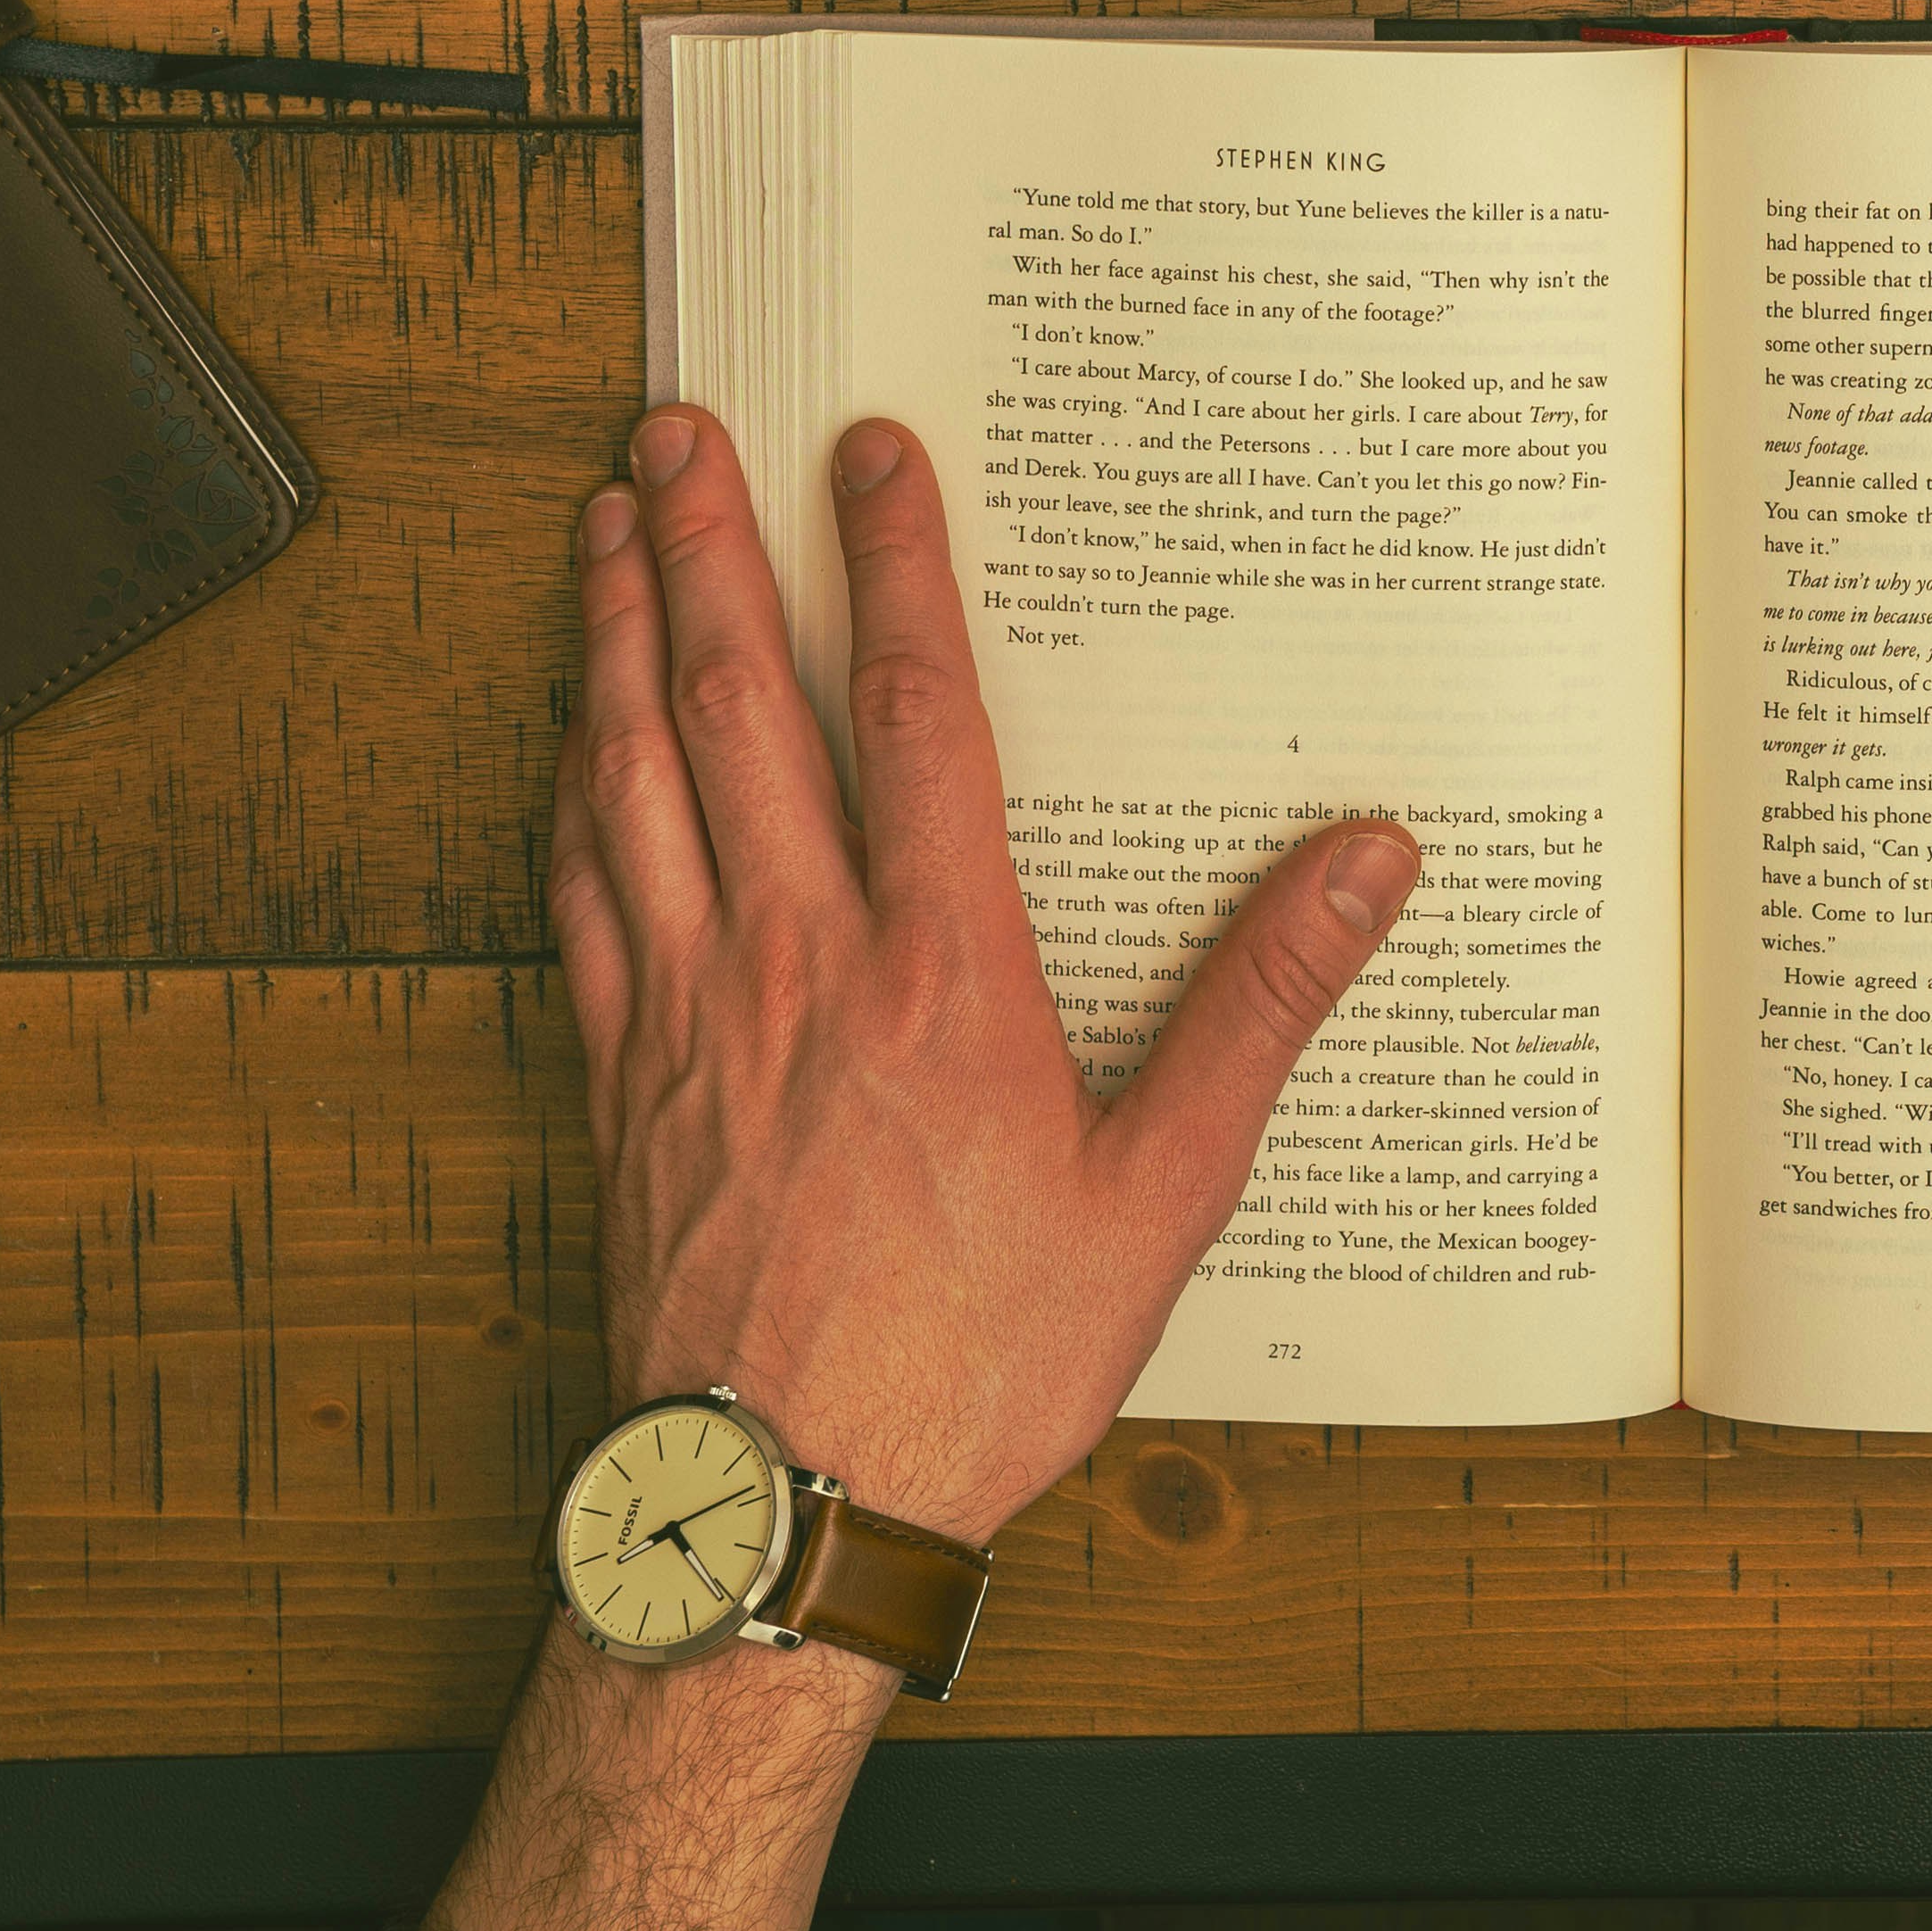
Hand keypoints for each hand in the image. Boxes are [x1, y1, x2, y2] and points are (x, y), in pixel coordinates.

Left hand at [547, 405, 1418, 1552]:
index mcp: (941, 972)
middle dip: (708, 547)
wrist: (791, 1502)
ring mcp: (691, 1013)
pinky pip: (577, 895)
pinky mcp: (624, 1080)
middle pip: (736, 703)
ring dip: (612, 634)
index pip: (915, 712)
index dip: (894, 566)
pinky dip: (566, 791)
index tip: (873, 456)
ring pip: (630, 773)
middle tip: (684, 428)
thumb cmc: (979, 1362)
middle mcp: (799, 961)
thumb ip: (1260, 1006)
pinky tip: (565, 740)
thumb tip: (1366, 864)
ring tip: (608, 525)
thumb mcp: (1165, 1191)